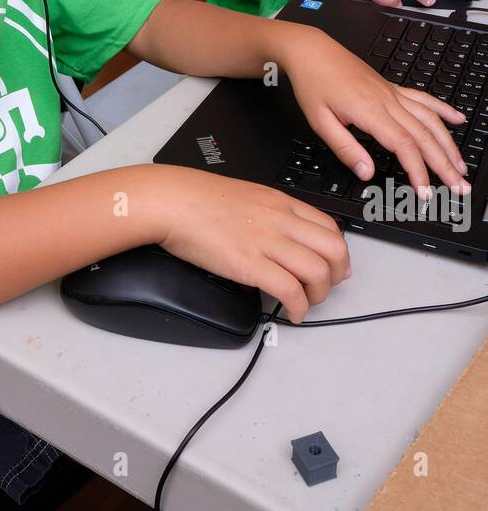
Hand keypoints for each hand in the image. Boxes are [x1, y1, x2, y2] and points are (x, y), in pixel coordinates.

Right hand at [159, 169, 349, 323]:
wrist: (173, 201)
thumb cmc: (199, 199)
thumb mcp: (248, 196)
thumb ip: (269, 214)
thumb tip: (280, 238)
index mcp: (281, 203)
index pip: (329, 227)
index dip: (338, 253)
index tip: (334, 267)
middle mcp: (281, 221)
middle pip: (334, 249)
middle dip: (337, 275)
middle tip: (326, 288)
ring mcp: (267, 242)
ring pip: (318, 272)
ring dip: (320, 295)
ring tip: (306, 303)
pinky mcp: (250, 264)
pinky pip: (290, 291)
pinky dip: (298, 308)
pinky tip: (292, 314)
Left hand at [279, 26, 468, 194]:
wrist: (312, 51)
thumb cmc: (313, 83)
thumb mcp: (320, 122)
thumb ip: (345, 149)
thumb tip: (367, 173)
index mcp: (370, 111)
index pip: (404, 146)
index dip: (418, 171)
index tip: (424, 192)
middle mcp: (387, 101)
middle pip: (425, 136)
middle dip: (444, 164)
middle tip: (458, 186)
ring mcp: (392, 93)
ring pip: (430, 119)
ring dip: (448, 143)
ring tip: (460, 165)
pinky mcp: (392, 87)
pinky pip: (424, 99)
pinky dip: (443, 109)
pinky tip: (458, 119)